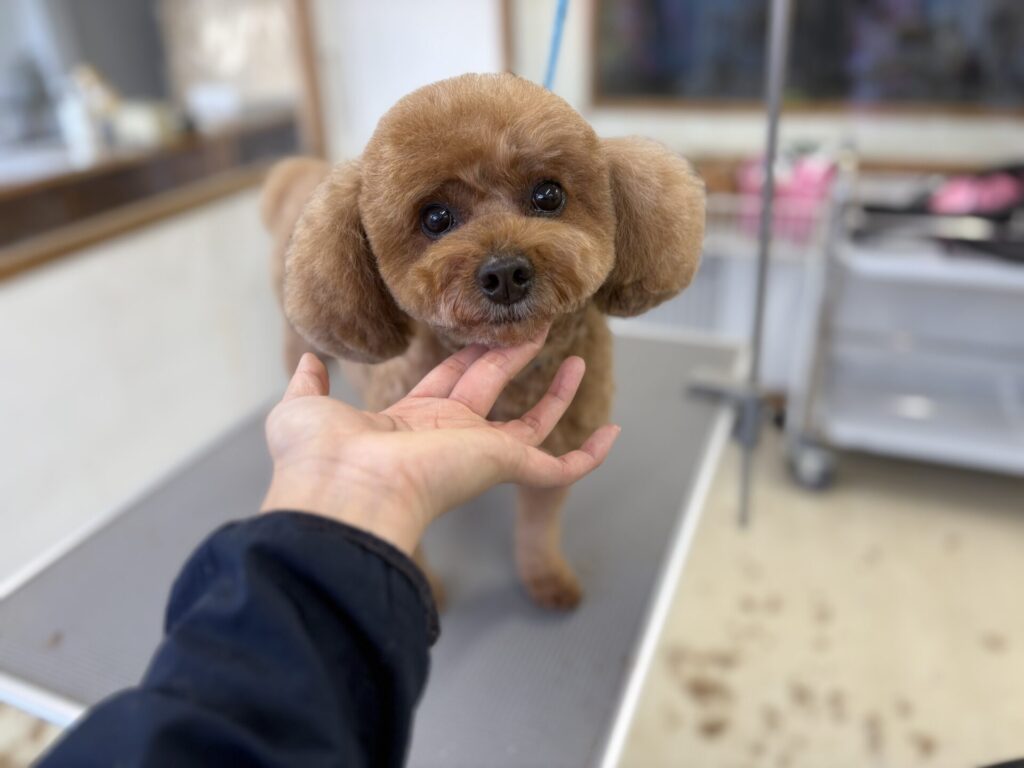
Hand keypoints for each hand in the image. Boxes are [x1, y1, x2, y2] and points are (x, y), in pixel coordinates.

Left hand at [261, 330, 619, 553]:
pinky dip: (588, 456)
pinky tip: (612, 434)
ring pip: (532, 422)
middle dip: (513, 354)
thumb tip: (307, 359)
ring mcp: (479, 454)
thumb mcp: (303, 406)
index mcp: (411, 421)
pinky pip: (559, 468)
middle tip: (535, 325)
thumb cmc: (319, 458)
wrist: (341, 493)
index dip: (469, 352)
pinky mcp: (504, 468)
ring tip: (578, 359)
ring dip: (556, 393)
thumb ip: (309, 381)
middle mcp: (449, 436)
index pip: (448, 380)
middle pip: (492, 386)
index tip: (486, 328)